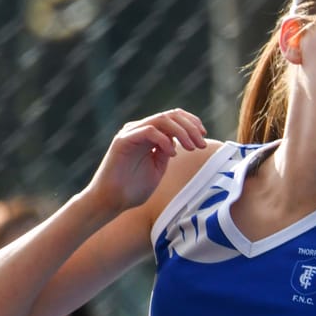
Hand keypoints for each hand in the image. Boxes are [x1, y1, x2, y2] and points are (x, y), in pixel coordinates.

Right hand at [84, 109, 209, 213]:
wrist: (111, 200)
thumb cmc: (133, 187)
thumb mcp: (158, 166)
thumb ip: (167, 151)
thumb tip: (181, 140)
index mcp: (149, 135)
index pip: (173, 117)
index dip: (191, 122)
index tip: (204, 135)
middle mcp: (139, 130)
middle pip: (170, 115)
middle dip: (191, 127)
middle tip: (201, 144)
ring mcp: (130, 133)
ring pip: (161, 119)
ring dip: (182, 132)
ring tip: (191, 148)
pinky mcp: (123, 141)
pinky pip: (148, 131)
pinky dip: (165, 140)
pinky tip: (172, 154)